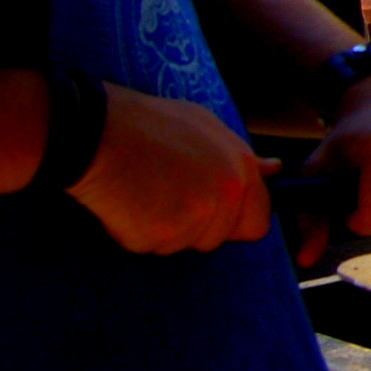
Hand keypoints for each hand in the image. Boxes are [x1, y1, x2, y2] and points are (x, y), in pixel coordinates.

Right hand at [69, 84, 276, 256]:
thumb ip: (242, 155)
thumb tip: (274, 170)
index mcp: (241, 170)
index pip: (257, 224)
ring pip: (185, 244)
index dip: (234, 221)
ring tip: (145, 190)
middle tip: (164, 191)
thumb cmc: (149, 124)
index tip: (209, 210)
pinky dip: (136, 232)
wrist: (96, 131)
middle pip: (217, 238)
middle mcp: (224, 197)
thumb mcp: (204, 125)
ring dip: (166, 229)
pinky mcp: (158, 235)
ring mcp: (193, 219)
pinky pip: (152, 247)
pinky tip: (126, 202)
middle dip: (195, 226)